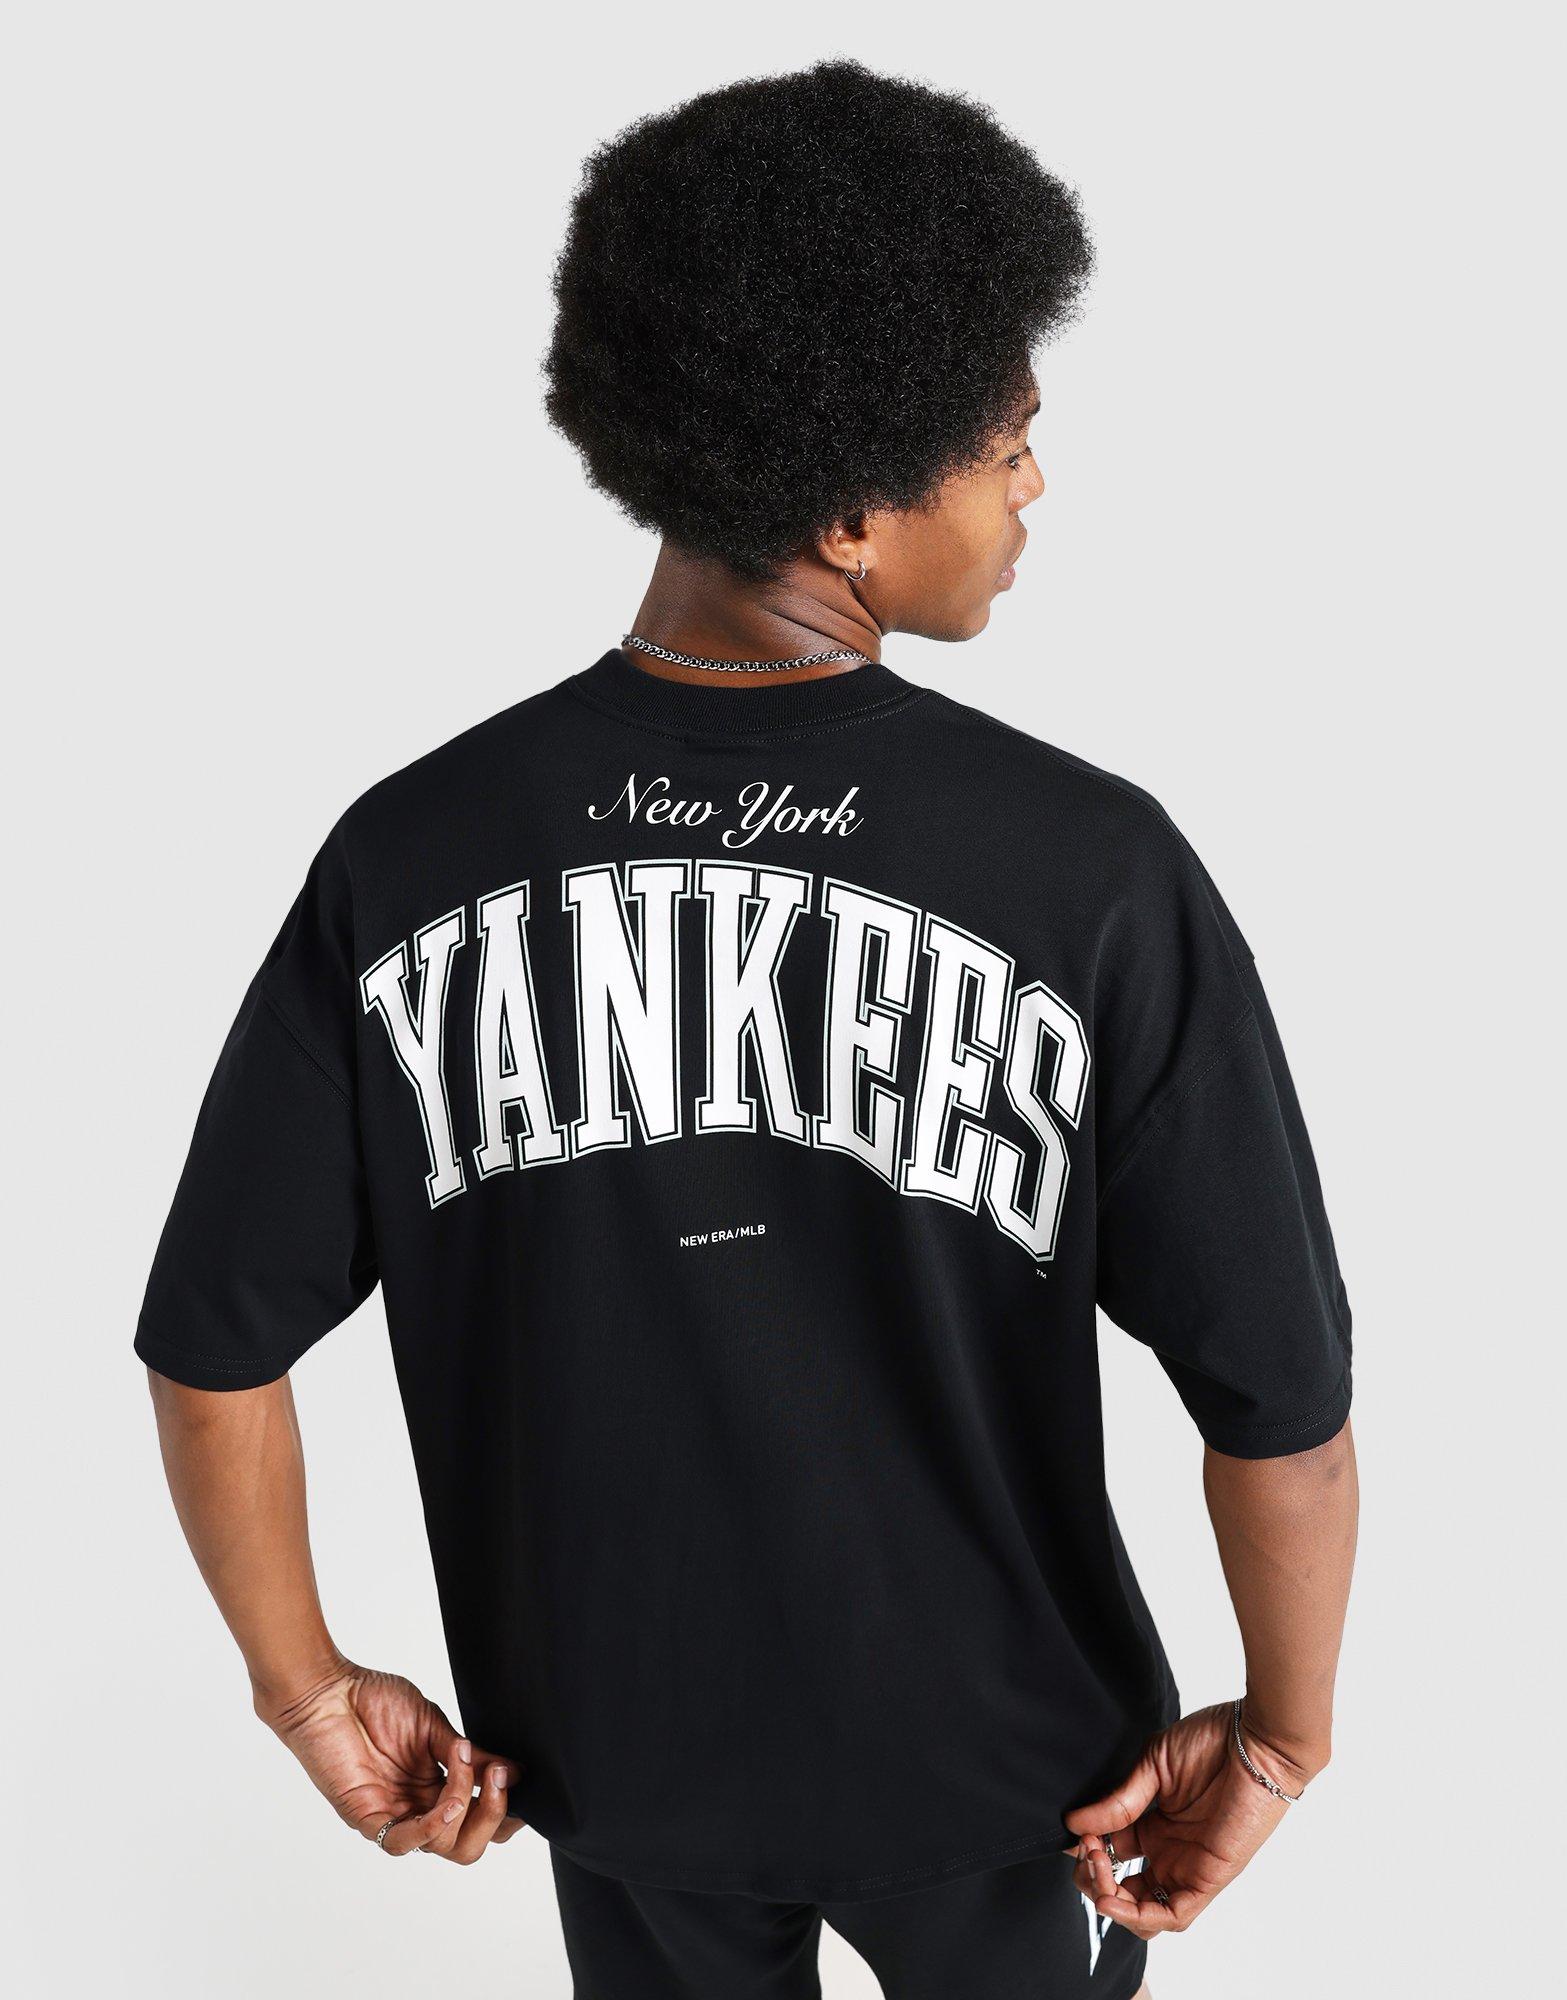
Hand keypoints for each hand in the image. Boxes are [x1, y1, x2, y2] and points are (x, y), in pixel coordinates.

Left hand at [259, 1661, 523, 1861]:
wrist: (329, 1691)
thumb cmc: (376, 1700)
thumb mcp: (434, 1725)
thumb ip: (469, 1755)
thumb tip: (517, 1771)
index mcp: (437, 1788)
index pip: (480, 1820)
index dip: (506, 1812)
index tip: (522, 1780)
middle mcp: (418, 1808)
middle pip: (467, 1846)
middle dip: (494, 1817)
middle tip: (501, 1777)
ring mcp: (394, 1816)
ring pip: (442, 1847)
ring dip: (466, 1809)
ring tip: (468, 1765)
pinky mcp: (367, 1818)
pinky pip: (403, 1842)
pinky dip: (432, 1827)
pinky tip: (448, 1800)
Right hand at [1066, 1702, 1310, 1938]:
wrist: (1256, 1741)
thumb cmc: (1212, 1742)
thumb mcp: (1153, 1767)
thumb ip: (1118, 1801)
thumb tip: (1074, 1823)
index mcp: (1155, 1825)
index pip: (1112, 1853)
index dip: (1086, 1849)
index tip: (1073, 1830)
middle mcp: (1170, 1851)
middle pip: (1123, 1890)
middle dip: (1093, 1878)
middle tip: (1084, 1850)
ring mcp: (1189, 1867)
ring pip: (1144, 1912)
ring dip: (1111, 1898)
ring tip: (1096, 1867)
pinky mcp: (1208, 1878)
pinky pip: (1173, 1914)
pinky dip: (1137, 1915)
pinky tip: (1110, 1897)